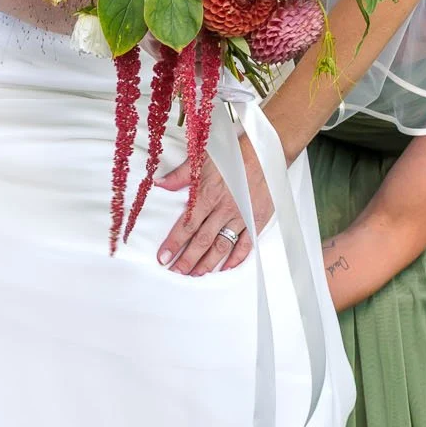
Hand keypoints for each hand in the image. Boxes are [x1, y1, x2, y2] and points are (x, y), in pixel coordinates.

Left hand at [154, 136, 272, 275]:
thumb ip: (181, 175)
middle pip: (202, 240)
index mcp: (208, 195)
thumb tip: (160, 183)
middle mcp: (224, 209)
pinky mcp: (256, 219)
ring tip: (195, 274)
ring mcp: (241, 216)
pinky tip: (225, 267)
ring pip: (222, 246)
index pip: (186, 225)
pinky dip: (236, 258)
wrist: (265, 152)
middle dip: (187, 259)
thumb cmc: (233, 154)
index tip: (164, 257)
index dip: (174, 243)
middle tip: (176, 272)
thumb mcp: (202, 159)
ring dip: (208, 262)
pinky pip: (246, 244)